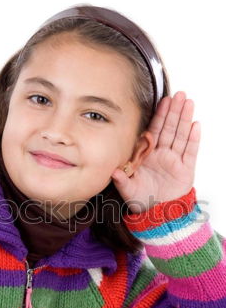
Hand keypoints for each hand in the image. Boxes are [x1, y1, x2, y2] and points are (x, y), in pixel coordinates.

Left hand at [111, 91, 200, 213]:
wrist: (157, 214)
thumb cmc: (140, 200)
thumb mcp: (128, 189)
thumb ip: (121, 180)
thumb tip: (112, 171)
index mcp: (148, 155)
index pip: (155, 131)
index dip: (160, 116)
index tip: (163, 100)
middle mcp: (162, 154)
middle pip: (170, 128)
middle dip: (174, 111)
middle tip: (179, 94)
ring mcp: (175, 160)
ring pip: (181, 135)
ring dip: (185, 119)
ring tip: (189, 102)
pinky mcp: (186, 169)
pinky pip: (190, 152)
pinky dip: (193, 139)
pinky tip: (195, 125)